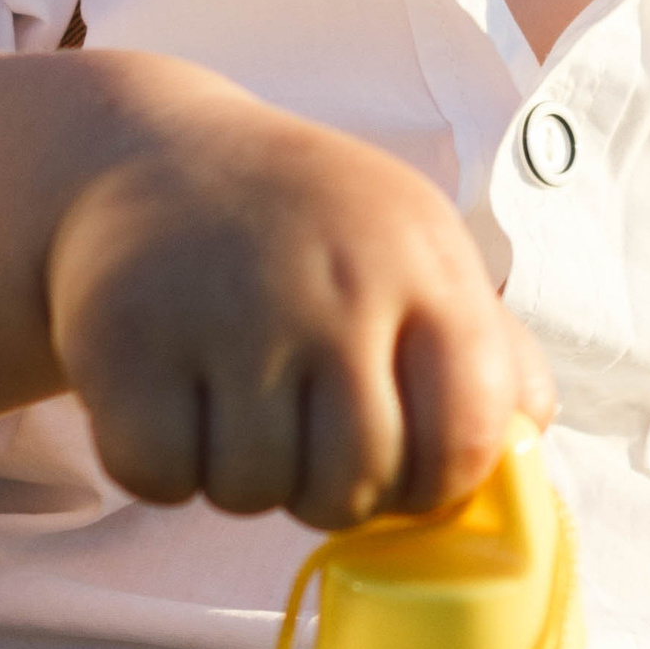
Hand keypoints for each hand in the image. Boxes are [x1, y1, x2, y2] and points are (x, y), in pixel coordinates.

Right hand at [47, 52, 551, 522]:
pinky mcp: (122, 337)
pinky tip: (168, 401)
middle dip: (332, 493)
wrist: (150, 155)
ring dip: (242, 478)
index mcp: (421, 262)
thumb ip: (489, 351)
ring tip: (232, 404)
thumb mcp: (415, 251)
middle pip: (355, 482)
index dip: (439, 484)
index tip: (405, 470)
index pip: (466, 433)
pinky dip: (160, 465)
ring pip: (254, 491)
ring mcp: (225, 309)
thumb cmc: (306, 228)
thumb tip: (527, 443)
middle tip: (302, 441)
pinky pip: (159, 477)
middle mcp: (332, 282)